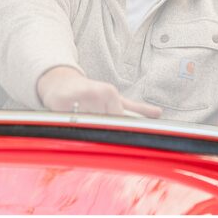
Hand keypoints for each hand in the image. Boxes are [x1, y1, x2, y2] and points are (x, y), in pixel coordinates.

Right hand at [37, 66, 161, 117]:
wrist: (61, 82)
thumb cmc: (91, 92)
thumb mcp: (115, 98)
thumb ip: (136, 109)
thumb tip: (159, 114)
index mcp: (109, 92)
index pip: (118, 120)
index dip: (117, 129)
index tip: (118, 135)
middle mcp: (94, 95)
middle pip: (102, 125)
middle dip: (100, 129)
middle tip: (97, 129)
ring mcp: (76, 99)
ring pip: (85, 127)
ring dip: (85, 128)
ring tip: (81, 118)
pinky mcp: (59, 104)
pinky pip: (67, 124)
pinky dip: (69, 126)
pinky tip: (69, 120)